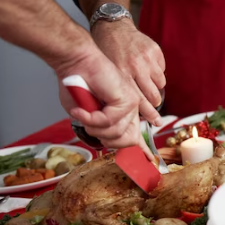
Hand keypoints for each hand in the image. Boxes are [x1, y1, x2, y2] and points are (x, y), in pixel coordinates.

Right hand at [55, 45, 153, 160]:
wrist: (75, 62)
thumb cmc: (76, 86)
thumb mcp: (86, 114)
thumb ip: (98, 128)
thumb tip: (105, 142)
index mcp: (124, 114)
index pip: (137, 137)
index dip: (142, 151)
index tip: (149, 162)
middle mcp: (131, 110)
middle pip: (127, 142)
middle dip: (104, 139)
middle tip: (89, 125)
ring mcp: (131, 105)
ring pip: (116, 133)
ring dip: (93, 127)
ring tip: (82, 113)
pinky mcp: (127, 100)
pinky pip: (109, 121)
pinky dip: (91, 118)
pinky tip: (82, 110)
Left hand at [92, 19, 164, 125]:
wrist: (112, 27)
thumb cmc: (107, 53)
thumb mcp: (108, 73)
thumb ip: (120, 90)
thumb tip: (132, 112)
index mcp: (123, 74)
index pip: (140, 100)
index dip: (149, 113)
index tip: (156, 123)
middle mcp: (136, 67)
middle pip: (153, 95)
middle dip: (154, 103)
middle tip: (153, 104)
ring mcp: (147, 58)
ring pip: (160, 84)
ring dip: (156, 87)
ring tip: (147, 83)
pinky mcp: (155, 51)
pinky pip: (162, 70)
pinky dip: (157, 72)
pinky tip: (147, 68)